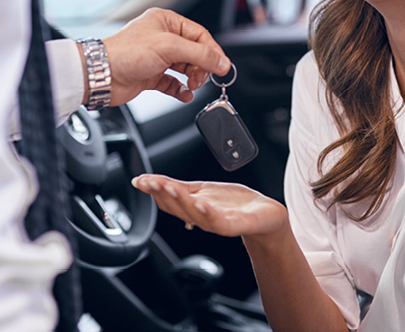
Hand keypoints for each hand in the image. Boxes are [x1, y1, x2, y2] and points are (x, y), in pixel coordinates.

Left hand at [101, 8, 230, 106]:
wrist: (100, 75)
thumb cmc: (125, 53)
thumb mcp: (169, 48)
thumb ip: (199, 54)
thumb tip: (222, 62)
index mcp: (166, 21)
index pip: (199, 35)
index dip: (213, 51)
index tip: (223, 67)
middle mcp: (161, 38)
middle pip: (194, 52)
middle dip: (202, 67)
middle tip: (203, 78)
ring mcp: (156, 58)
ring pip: (185, 68)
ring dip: (193, 79)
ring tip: (193, 85)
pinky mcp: (150, 75)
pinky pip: (173, 83)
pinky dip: (181, 90)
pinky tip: (185, 94)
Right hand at [131, 174, 287, 238]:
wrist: (264, 215)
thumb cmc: (233, 203)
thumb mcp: (200, 190)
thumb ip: (177, 187)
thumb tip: (147, 180)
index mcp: (191, 209)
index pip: (167, 200)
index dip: (153, 190)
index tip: (140, 180)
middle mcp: (200, 218)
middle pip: (177, 208)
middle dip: (162, 194)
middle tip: (150, 181)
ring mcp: (217, 223)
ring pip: (193, 214)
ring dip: (180, 200)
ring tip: (169, 187)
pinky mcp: (234, 225)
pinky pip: (218, 220)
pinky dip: (207, 212)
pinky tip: (200, 202)